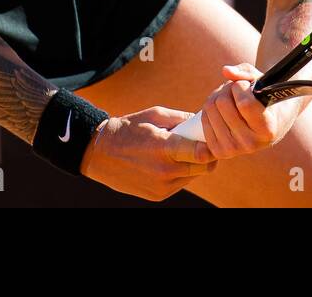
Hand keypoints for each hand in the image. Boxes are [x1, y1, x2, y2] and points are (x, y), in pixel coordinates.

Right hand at [79, 106, 217, 201]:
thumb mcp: (154, 115)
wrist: (99, 153)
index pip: (201, 154)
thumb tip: (203, 123)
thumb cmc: (128, 128)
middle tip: (201, 143)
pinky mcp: (158, 196)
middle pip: (204, 168)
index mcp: (163, 148)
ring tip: (178, 151)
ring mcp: (161, 187)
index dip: (212, 147)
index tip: (211, 138)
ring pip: (193, 176)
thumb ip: (182, 119)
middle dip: (208, 156)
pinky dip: (180, 173)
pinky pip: (180, 184)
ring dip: (193, 164)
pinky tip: (166, 162)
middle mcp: (164, 171)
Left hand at [195, 63, 300, 158]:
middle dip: (227, 88)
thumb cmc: (266, 97)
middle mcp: (251, 144)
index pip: (244, 103)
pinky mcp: (219, 152)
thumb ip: (245, 72)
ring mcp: (234, 150)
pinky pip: (203, 121)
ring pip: (210, 109)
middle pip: (222, 103)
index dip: (241, 86)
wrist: (270, 123)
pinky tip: (222, 112)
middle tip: (237, 90)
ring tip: (231, 100)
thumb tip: (225, 71)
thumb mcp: (261, 81)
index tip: (248, 85)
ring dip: (217, 96)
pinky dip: (210, 110)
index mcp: (267, 130)